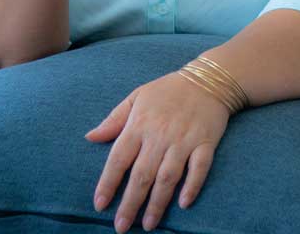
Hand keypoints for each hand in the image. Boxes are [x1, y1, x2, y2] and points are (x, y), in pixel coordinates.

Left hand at [86, 72, 230, 231]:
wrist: (208, 79)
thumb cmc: (168, 90)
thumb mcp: (136, 97)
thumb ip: (114, 119)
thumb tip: (90, 137)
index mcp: (139, 124)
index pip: (119, 159)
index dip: (108, 183)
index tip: (100, 205)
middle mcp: (160, 134)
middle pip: (142, 174)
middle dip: (130, 203)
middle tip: (121, 227)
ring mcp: (184, 140)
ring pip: (168, 176)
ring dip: (158, 202)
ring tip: (149, 224)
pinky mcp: (206, 143)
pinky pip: (199, 168)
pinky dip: (192, 185)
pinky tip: (184, 203)